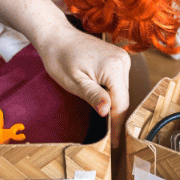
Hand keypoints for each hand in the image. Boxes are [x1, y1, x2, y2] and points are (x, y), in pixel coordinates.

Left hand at [34, 25, 130, 147]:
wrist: (56, 36)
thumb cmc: (60, 58)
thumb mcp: (74, 82)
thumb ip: (93, 96)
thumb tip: (107, 112)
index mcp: (114, 67)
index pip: (121, 104)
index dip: (117, 125)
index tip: (114, 143)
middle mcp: (123, 61)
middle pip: (123, 98)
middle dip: (116, 116)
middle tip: (110, 139)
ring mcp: (122, 58)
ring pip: (122, 91)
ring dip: (114, 105)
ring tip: (107, 124)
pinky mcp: (117, 59)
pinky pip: (118, 83)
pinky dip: (112, 94)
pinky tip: (104, 103)